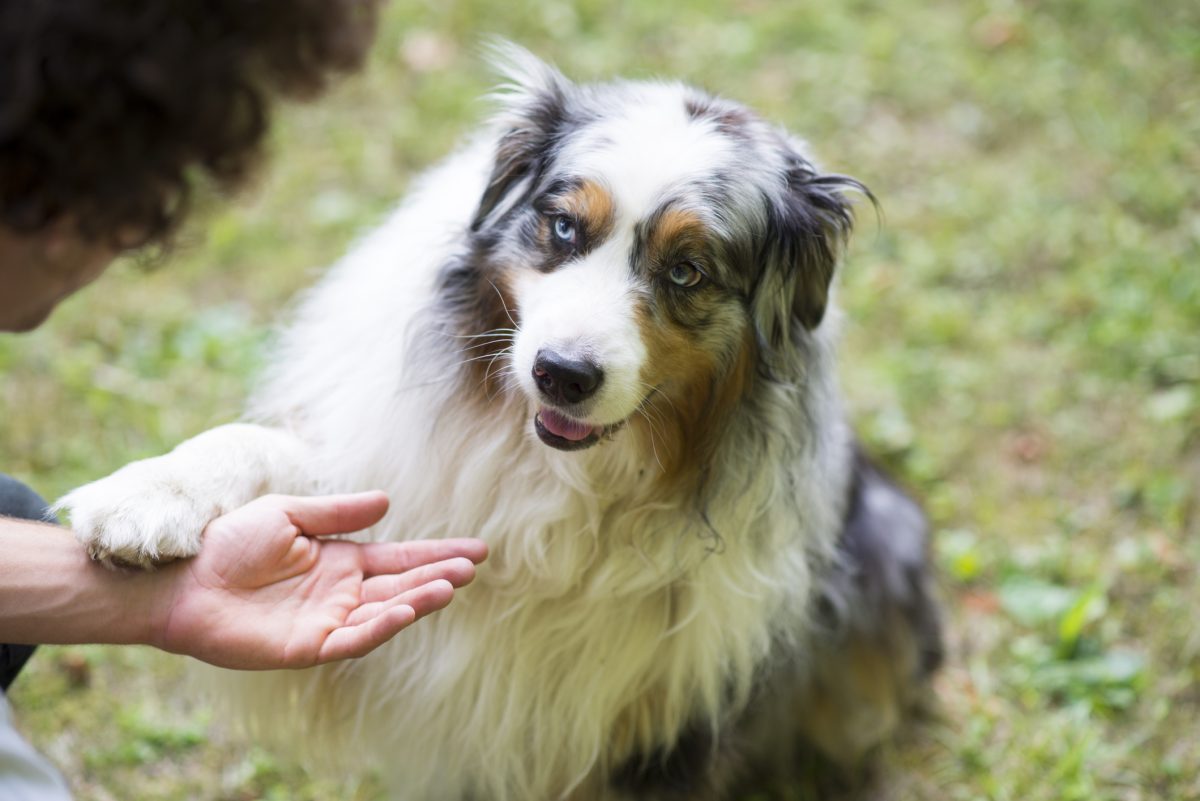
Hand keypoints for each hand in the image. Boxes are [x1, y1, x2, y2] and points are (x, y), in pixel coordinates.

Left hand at [151, 492, 485, 669]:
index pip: (400, 559)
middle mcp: (341, 593)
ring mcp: (327, 622)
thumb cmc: (229, 543)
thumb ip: (336, 513)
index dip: (436, 554)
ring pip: (385, 614)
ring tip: (449, 585)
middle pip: (401, 586)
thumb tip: (386, 503)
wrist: (183, 577)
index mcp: (341, 561)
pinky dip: (381, 627)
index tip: (476, 550)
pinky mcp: (307, 647)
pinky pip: (352, 640)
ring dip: (418, 601)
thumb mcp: (288, 514)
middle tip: (471, 567)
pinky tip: (404, 610)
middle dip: (437, 576)